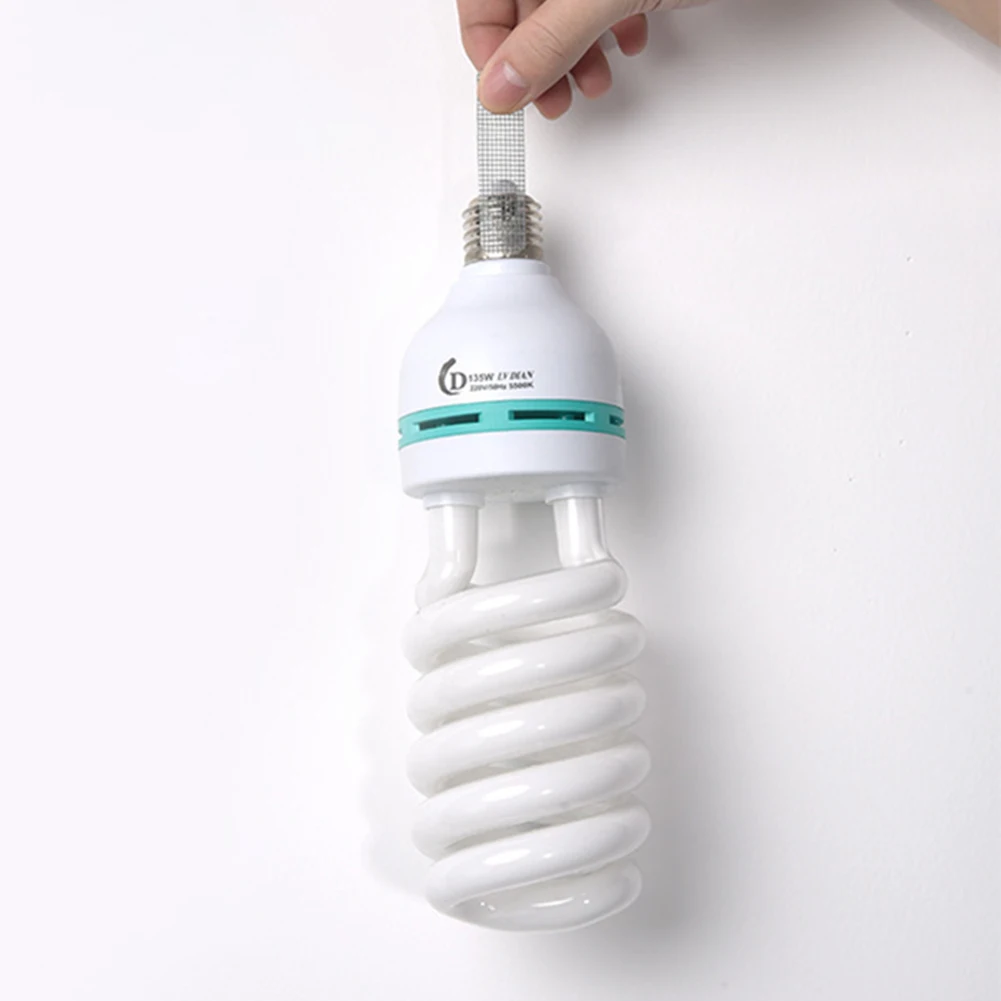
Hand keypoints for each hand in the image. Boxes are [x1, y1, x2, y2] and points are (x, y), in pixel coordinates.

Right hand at [458, 0, 712, 118]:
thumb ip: (547, 41)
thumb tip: (501, 86)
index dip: (485, 42)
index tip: (503, 89)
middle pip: (521, 0)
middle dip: (536, 56)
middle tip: (551, 99)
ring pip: (561, 2)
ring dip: (573, 50)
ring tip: (593, 82)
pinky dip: (609, 25)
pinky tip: (630, 43)